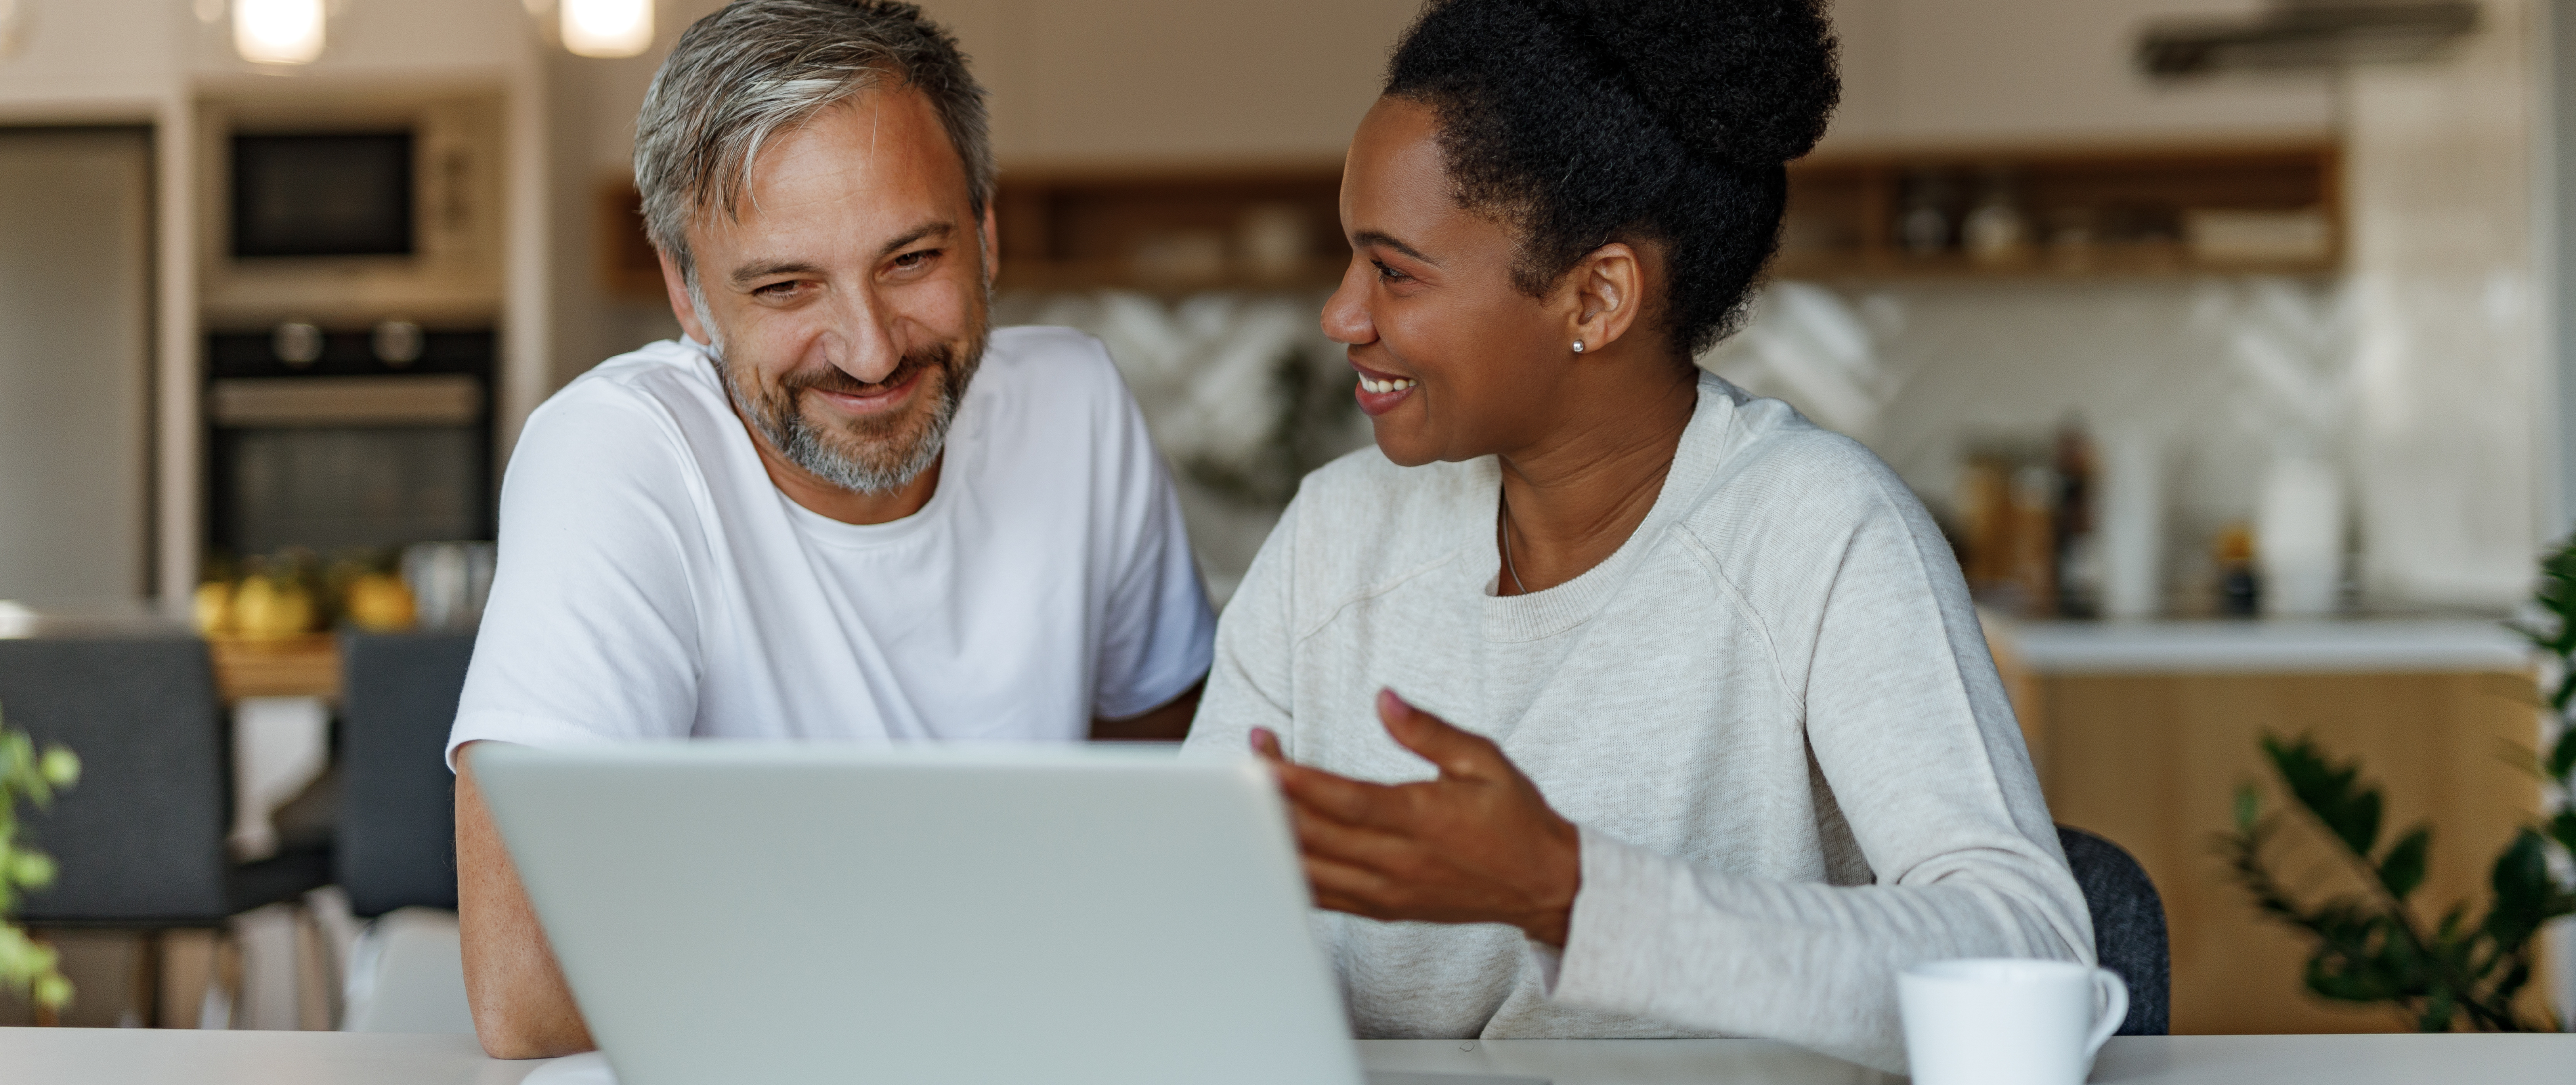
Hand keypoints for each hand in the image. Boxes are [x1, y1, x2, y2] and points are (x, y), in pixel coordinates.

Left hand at [1251, 689, 1582, 945]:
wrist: (1542, 884)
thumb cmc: (1515, 817)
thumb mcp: (1484, 760)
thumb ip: (1429, 731)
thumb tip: (1384, 698)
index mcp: (1422, 821)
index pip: (1346, 802)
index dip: (1299, 782)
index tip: (1262, 757)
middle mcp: (1398, 863)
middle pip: (1316, 834)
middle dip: (1272, 797)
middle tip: (1245, 760)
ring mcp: (1386, 893)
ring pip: (1310, 869)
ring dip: (1271, 834)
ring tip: (1245, 797)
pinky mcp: (1381, 910)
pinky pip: (1321, 896)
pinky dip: (1287, 872)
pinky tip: (1264, 845)